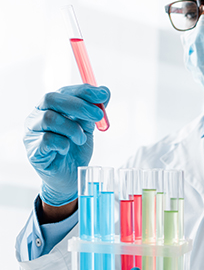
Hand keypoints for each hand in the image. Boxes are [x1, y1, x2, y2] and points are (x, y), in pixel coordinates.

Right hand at [24, 84, 109, 205]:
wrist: (72, 178)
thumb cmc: (76, 150)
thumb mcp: (88, 128)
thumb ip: (93, 111)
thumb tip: (104, 92)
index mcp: (50, 108)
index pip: (63, 91)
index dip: (83, 91)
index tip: (103, 95)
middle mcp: (37, 116)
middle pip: (51, 99)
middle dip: (79, 105)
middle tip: (98, 115)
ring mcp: (32, 133)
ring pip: (50, 119)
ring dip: (73, 129)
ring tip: (81, 139)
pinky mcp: (33, 150)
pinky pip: (48, 140)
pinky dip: (64, 143)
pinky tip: (68, 149)